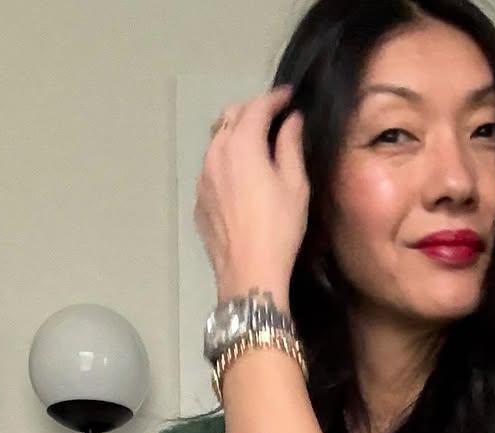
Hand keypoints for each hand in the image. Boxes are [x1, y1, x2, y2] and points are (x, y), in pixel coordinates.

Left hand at [195, 84, 308, 304]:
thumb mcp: (295, 184)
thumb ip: (291, 145)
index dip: (276, 98)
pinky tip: (241, 177)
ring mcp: (202, 178)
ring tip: (256, 143)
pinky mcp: (199, 201)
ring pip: (217, 142)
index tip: (290, 96)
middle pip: (230, 117)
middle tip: (273, 116)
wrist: (248, 273)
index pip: (258, 107)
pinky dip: (226, 161)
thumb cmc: (279, 228)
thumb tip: (292, 121)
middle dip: (252, 110)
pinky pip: (211, 169)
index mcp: (241, 144)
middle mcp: (215, 153)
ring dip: (236, 134)